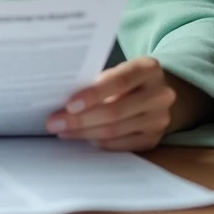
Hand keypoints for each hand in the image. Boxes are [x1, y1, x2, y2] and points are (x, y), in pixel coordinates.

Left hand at [44, 57, 175, 151]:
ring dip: (84, 132)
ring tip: (62, 130)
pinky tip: (82, 137)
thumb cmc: (129, 79)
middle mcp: (160, 95)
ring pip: (115, 131)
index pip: (120, 81)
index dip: (93, 94)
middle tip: (54, 122)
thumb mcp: (120, 69)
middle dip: (80, 119)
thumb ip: (99, 80)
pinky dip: (98, 141)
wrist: (158, 93)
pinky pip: (120, 145)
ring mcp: (159, 119)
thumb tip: (64, 99)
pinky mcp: (153, 139)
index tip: (69, 104)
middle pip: (115, 111)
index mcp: (149, 69)